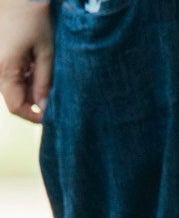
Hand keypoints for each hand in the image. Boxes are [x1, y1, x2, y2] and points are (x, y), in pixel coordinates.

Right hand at [0, 0, 51, 123]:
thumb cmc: (33, 20)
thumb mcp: (46, 52)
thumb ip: (44, 81)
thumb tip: (44, 107)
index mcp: (5, 69)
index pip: (16, 107)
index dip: (33, 116)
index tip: (51, 115)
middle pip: (14, 99)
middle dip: (34, 102)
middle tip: (54, 93)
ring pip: (13, 88)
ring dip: (30, 88)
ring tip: (43, 72)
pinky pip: (10, 76)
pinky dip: (24, 77)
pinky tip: (35, 65)